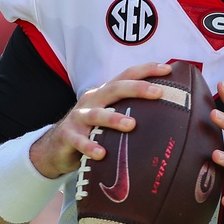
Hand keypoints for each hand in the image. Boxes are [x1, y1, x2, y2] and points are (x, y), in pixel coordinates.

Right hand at [28, 62, 173, 176]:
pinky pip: (79, 140)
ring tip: (131, 125)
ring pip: (96, 114)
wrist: (56, 148)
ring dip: (113, 118)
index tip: (167, 70)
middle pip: (114, 88)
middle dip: (137, 88)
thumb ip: (130, 114)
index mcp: (105, 94)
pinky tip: (101, 153)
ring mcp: (78, 117)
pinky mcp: (67, 135)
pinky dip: (89, 146)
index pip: (126, 76)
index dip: (146, 70)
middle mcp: (92, 100)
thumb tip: (167, 119)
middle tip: (157, 92)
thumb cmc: (91, 132)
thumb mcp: (109, 119)